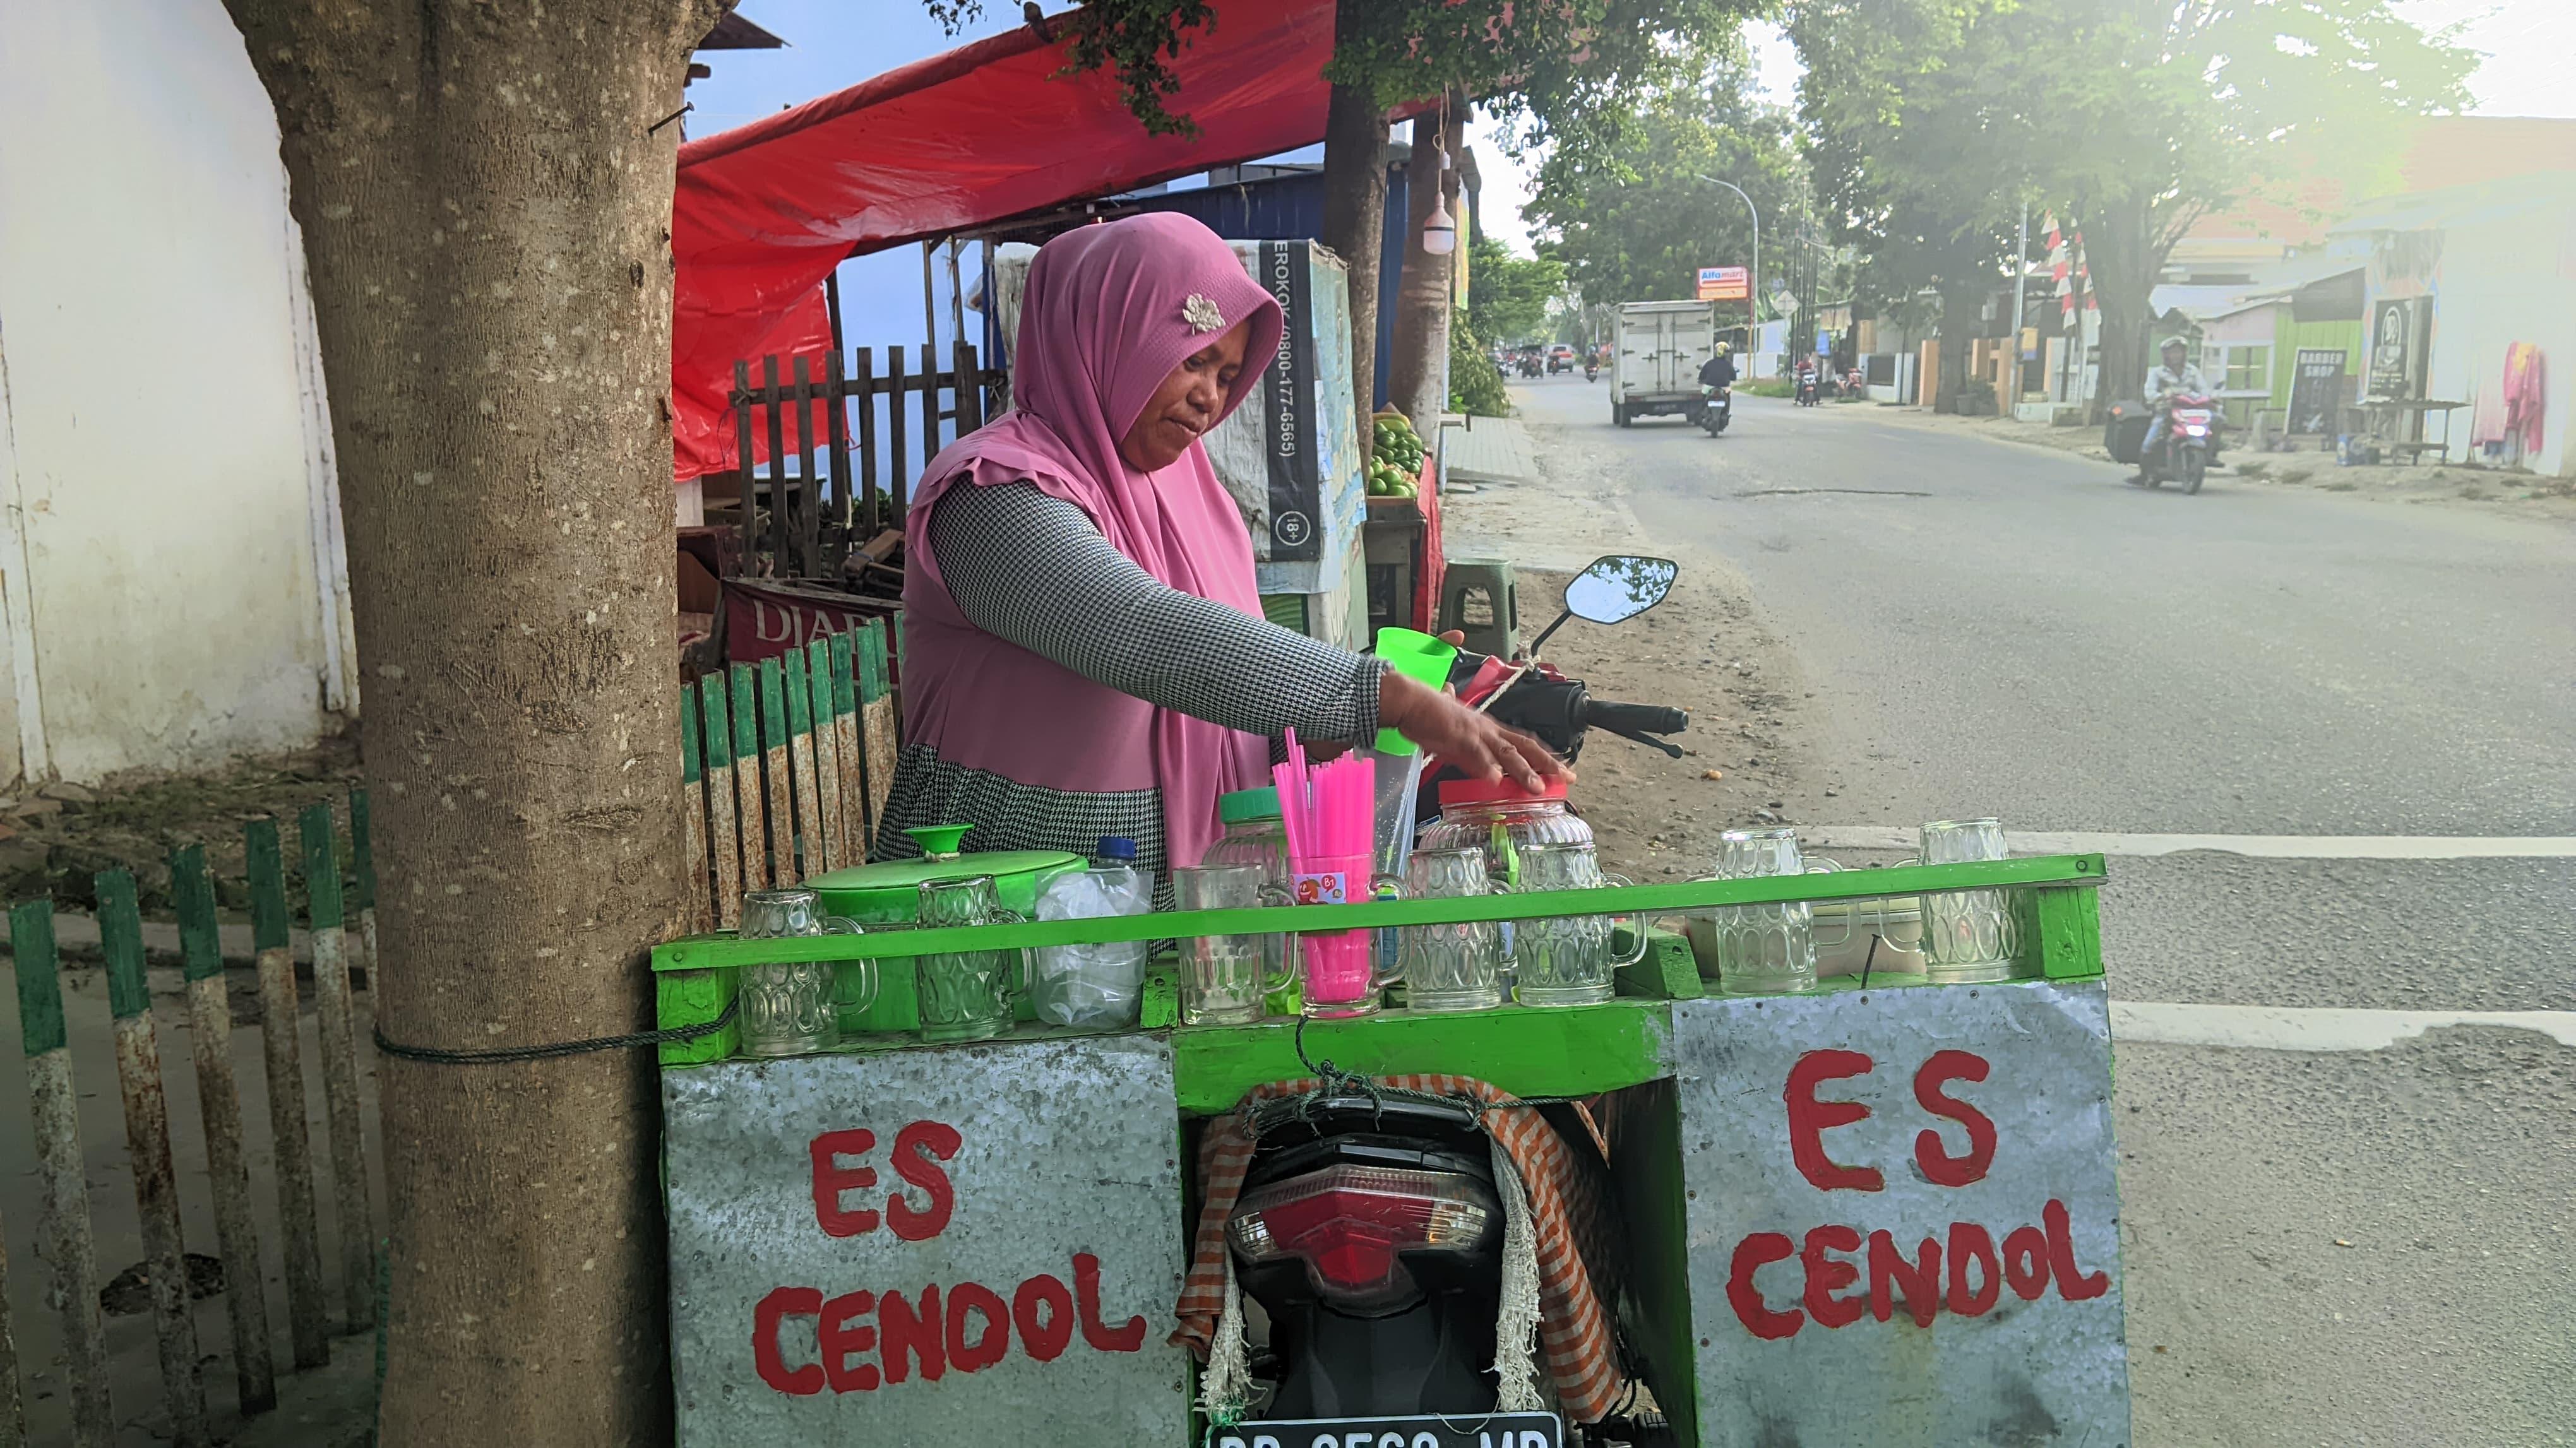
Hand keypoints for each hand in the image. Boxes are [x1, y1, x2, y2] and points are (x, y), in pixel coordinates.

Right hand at [1378, 669, 1570, 792]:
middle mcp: (1488, 729)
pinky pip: (1475, 754)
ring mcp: (1475, 733)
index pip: (1523, 742)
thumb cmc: (1429, 716)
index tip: (1561, 769)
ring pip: (1506, 752)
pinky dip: (1486, 767)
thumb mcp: (1456, 737)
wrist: (1410, 701)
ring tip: (1537, 787)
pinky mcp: (1458, 737)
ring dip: (1523, 770)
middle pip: (1524, 746)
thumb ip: (1470, 751)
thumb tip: (1483, 766)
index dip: (1543, 756)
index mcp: (1489, 729)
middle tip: (1566, 778)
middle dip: (1547, 763)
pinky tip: (1496, 780)